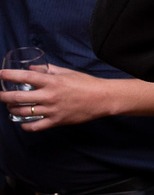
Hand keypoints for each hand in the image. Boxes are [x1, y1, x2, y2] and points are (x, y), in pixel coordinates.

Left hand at [0, 64, 115, 129]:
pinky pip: (34, 126)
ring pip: (22, 112)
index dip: (9, 75)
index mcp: (52, 81)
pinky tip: (22, 122)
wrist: (102, 98)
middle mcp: (49, 96)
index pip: (25, 77)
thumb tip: (31, 68)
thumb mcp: (67, 72)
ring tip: (10, 106)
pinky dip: (25, 125)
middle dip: (3, 96)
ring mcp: (51, 110)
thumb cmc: (86, 83)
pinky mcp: (56, 121)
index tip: (0, 73)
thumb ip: (48, 70)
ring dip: (12, 109)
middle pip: (17, 97)